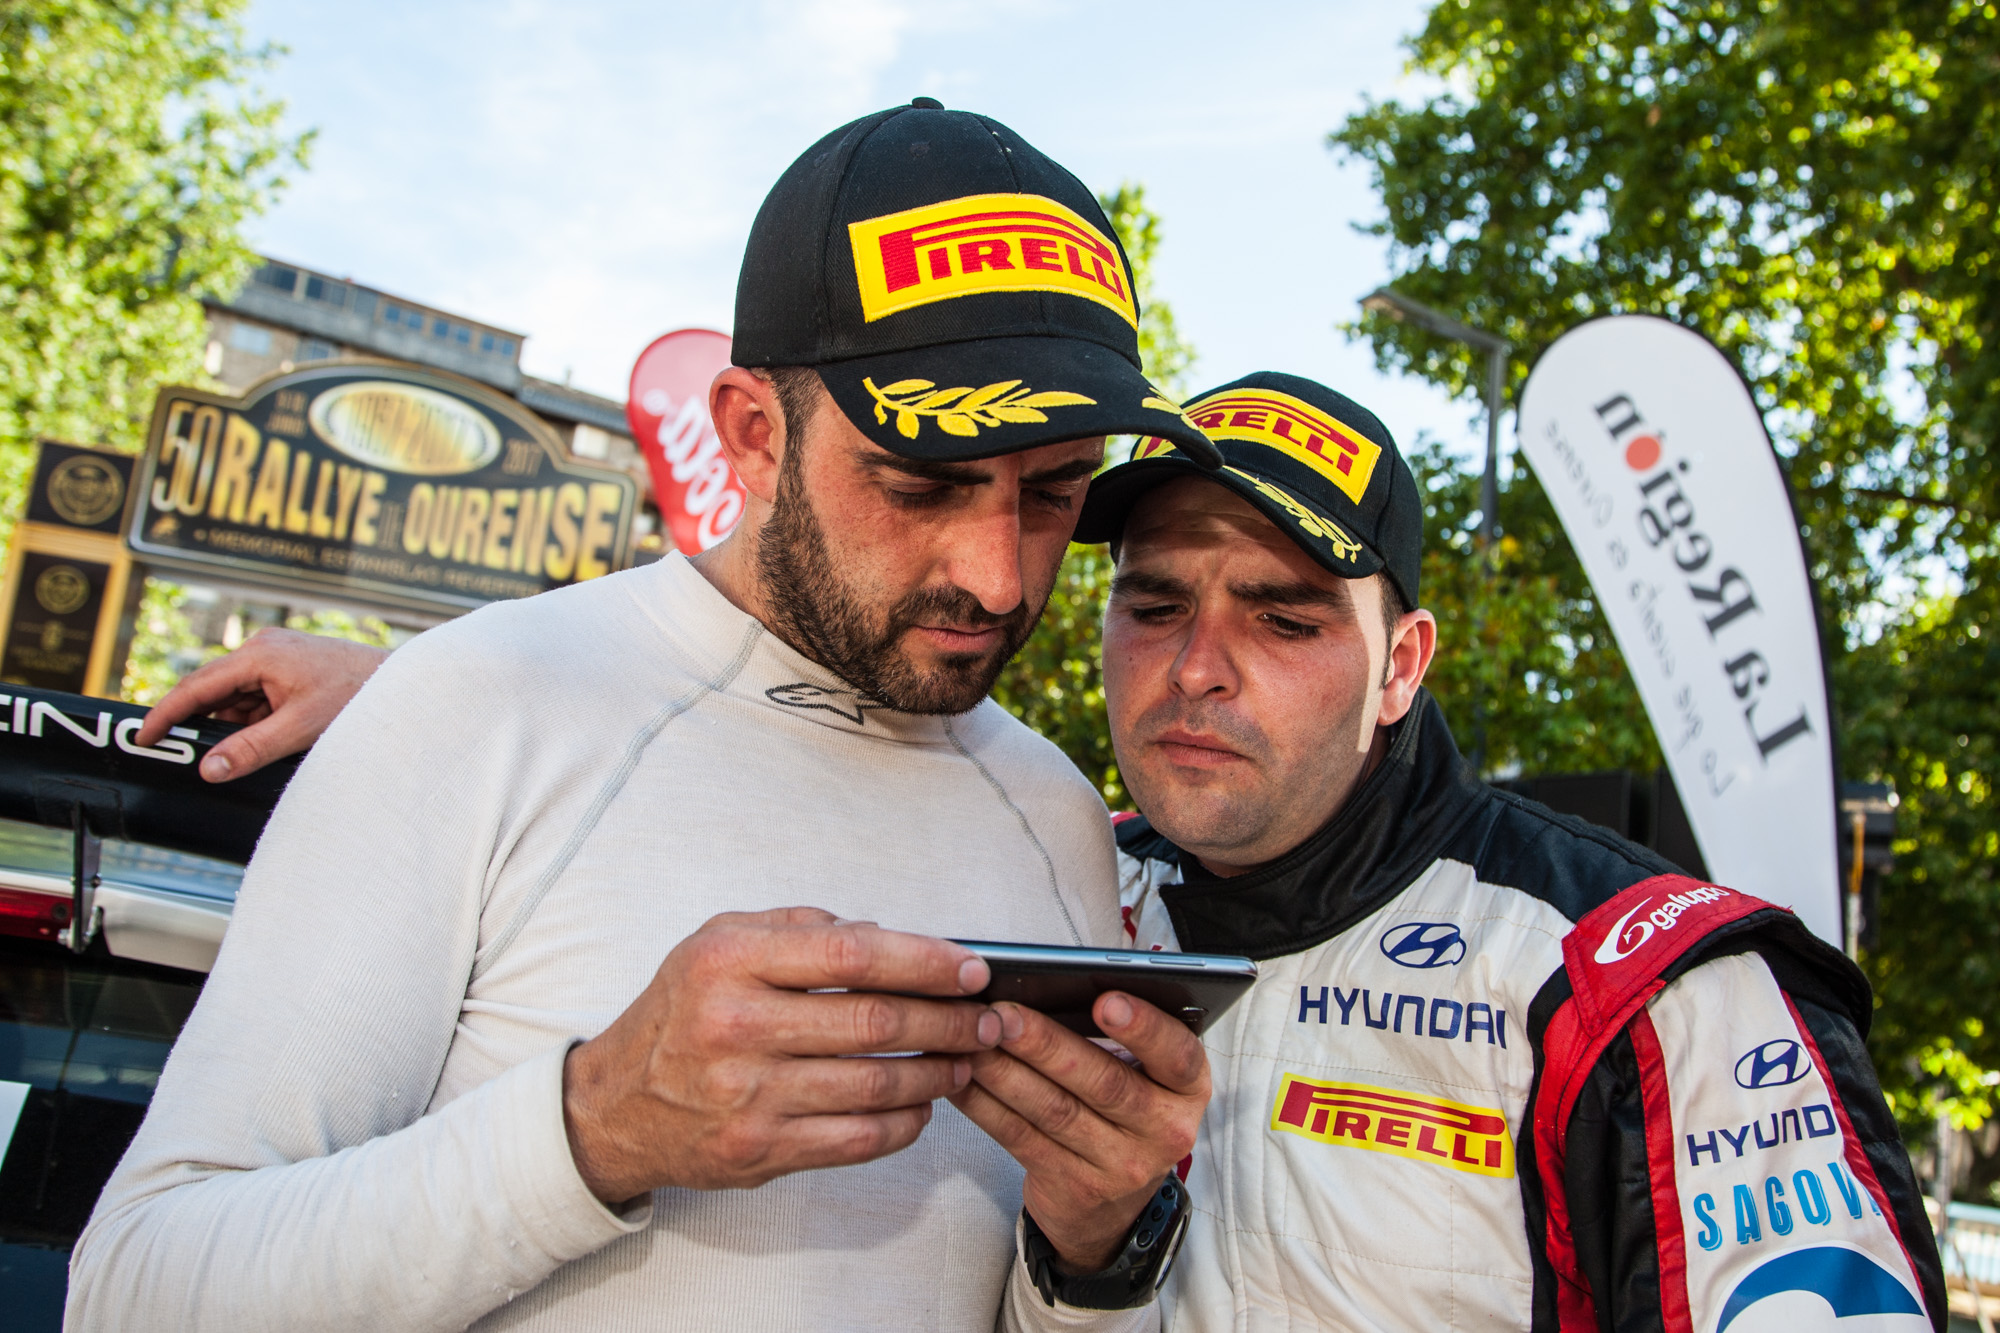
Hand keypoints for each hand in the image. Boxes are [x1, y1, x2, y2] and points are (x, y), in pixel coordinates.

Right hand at [133, 628, 387, 780]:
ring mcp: (276, 658)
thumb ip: (251, 749)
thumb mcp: (301, 729)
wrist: (403, 684)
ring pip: (235, 698)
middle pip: (212, 691)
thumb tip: (208, 769)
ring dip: (231, 727)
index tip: (143, 738)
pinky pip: (256, 698)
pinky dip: (252, 722)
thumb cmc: (358, 698)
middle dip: (198, 724)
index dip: (165, 714)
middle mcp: (263, 649)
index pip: (196, 686)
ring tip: (242, 753)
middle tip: (178, 755)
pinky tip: (265, 742)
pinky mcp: (290, 670)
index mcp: (259, 654)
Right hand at [561, 908, 1003, 1203]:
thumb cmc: (682, 1012)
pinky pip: (857, 1139)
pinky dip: (905, 1123)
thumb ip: (800, 929)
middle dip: (949, 1020)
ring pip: (876, 1085)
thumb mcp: (719, 941)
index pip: (852, 955)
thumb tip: (892, 937)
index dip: (925, 961)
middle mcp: (737, 1027)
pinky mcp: (759, 1151)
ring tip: (968, 1059)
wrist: (614, 1105)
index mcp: (731, 962)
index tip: (972, 970)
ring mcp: (748, 1096)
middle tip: (989, 1019)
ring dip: (938, 1072)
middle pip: (875, 1023)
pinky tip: (924, 1105)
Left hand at [948, 992, 1209, 1272]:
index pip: (1177, 1055)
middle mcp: (1164, 1130)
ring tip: (974, 1039)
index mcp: (1188, 1089)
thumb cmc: (1127, 1109)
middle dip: (1047, 1044)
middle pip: (1103, 1083)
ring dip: (1007, 1072)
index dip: (1143, 1028)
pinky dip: (987, 1105)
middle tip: (1004, 1014)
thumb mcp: (1149, 1075)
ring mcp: (1120, 1166)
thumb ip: (1126, 1036)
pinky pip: (1022, 1138)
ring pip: (1055, 1111)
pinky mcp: (1074, 1187)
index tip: (1105, 1001)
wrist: (1114, 1207)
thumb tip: (1058, 985)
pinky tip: (963, 1078)